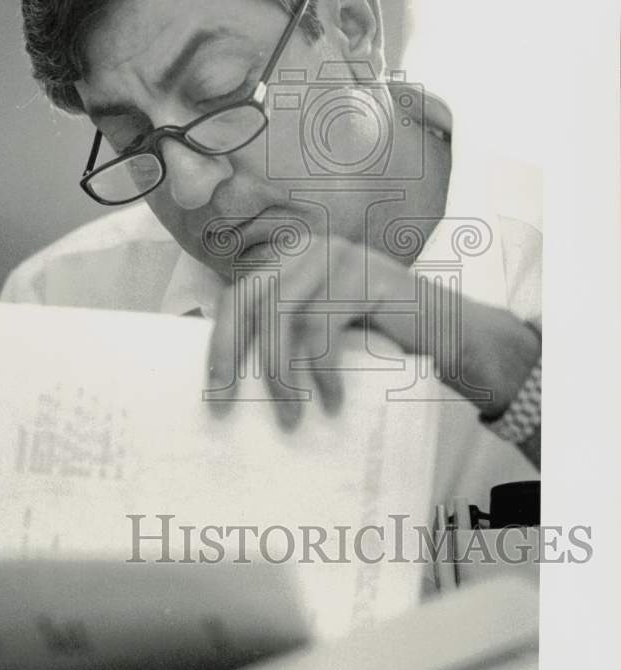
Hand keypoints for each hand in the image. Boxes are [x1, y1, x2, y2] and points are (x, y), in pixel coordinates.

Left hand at [206, 235, 540, 428]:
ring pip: (284, 315)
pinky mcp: (367, 276)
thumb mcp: (325, 334)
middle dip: (234, 356)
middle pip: (253, 300)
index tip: (212, 390)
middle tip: (228, 407)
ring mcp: (341, 258)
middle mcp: (313, 250)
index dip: (220, 342)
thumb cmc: (385, 343)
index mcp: (295, 261)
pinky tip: (331, 401)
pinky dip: (322, 369)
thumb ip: (285, 334)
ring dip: (281, 374)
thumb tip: (227, 375)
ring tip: (291, 418)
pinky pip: (323, 325)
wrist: (456, 339)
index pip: (239, 296)